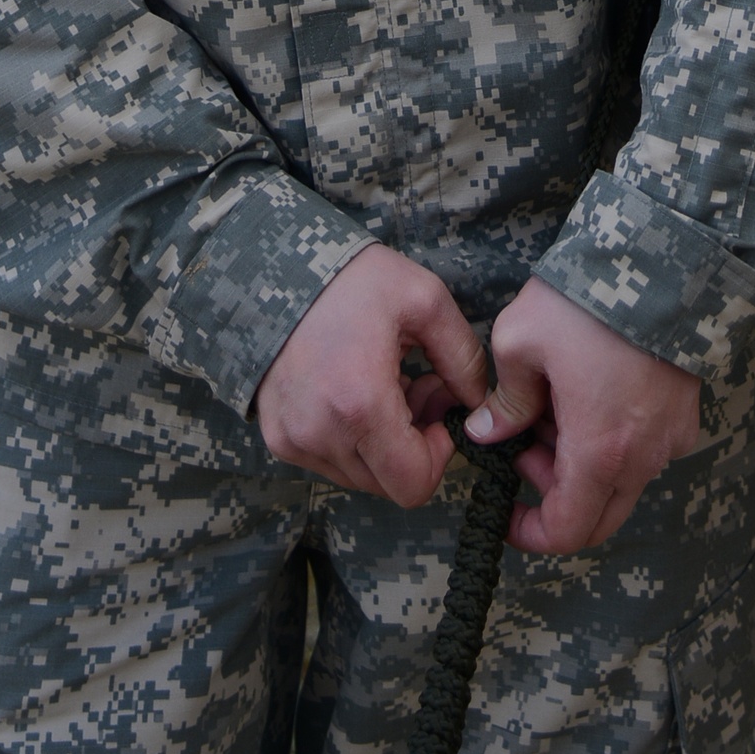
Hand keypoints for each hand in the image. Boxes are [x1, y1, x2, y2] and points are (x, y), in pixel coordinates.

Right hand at [256, 245, 488, 508]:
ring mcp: (293, 440)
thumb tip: (478, 407)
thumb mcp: (425, 301)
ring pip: (360, 475)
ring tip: (384, 382)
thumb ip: (464, 359)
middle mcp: (321, 434)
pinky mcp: (278, 436)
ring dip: (381, 441)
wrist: (277, 267)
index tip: (438, 408)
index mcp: (360, 405)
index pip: (414, 485)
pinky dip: (349, 436)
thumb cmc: (353, 279)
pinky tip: (352, 388)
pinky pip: (329, 460)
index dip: (438, 455)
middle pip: (388, 484)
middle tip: (416, 387)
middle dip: (412, 445)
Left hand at [466, 276, 701, 552]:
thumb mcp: (520, 342)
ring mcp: (670, 438)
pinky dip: (617, 445)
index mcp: (599, 453)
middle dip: (555, 496)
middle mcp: (642, 458)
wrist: (661, 260)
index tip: (506, 510)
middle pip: (597, 517)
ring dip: (584, 467)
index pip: (566, 532)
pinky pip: (648, 453)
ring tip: (557, 408)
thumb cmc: (585, 301)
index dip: (530, 532)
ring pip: (622, 484)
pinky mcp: (686, 415)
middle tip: (526, 446)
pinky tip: (594, 397)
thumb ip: (504, 401)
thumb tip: (485, 434)